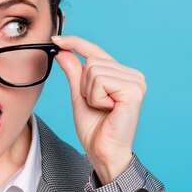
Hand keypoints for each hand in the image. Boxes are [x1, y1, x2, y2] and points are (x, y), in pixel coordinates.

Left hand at [52, 35, 146, 184]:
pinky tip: (108, 109)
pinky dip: (96, 97)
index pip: (96, 51)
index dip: (75, 43)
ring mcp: (136, 81)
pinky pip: (100, 81)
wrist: (103, 152)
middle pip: (92, 60)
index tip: (56, 38)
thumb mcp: (79, 95)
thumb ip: (74, 73)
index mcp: (122, 74)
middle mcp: (132, 75)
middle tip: (96, 104)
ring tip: (102, 108)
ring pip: (94, 69)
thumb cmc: (95, 129)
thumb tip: (64, 51)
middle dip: (84, 85)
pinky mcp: (134, 90)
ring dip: (89, 93)